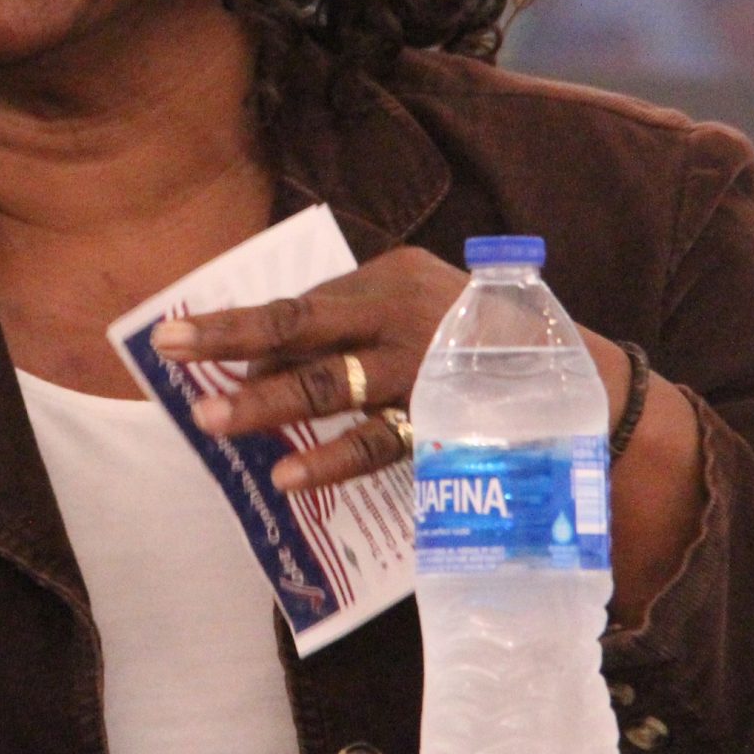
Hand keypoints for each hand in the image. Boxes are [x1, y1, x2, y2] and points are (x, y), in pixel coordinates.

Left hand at [148, 245, 464, 493]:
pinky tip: (287, 475)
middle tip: (169, 350)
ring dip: (264, 404)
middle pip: (299, 324)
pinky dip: (329, 459)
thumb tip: (270, 367)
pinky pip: (376, 443)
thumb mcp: (424, 309)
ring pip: (328, 385)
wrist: (583, 387)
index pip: (302, 305)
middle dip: (228, 337)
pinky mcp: (442, 421)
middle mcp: (403, 312)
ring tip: (211, 421)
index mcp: (393, 278)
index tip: (181, 338)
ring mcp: (422, 367)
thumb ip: (357, 328)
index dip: (240, 326)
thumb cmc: (484, 348)